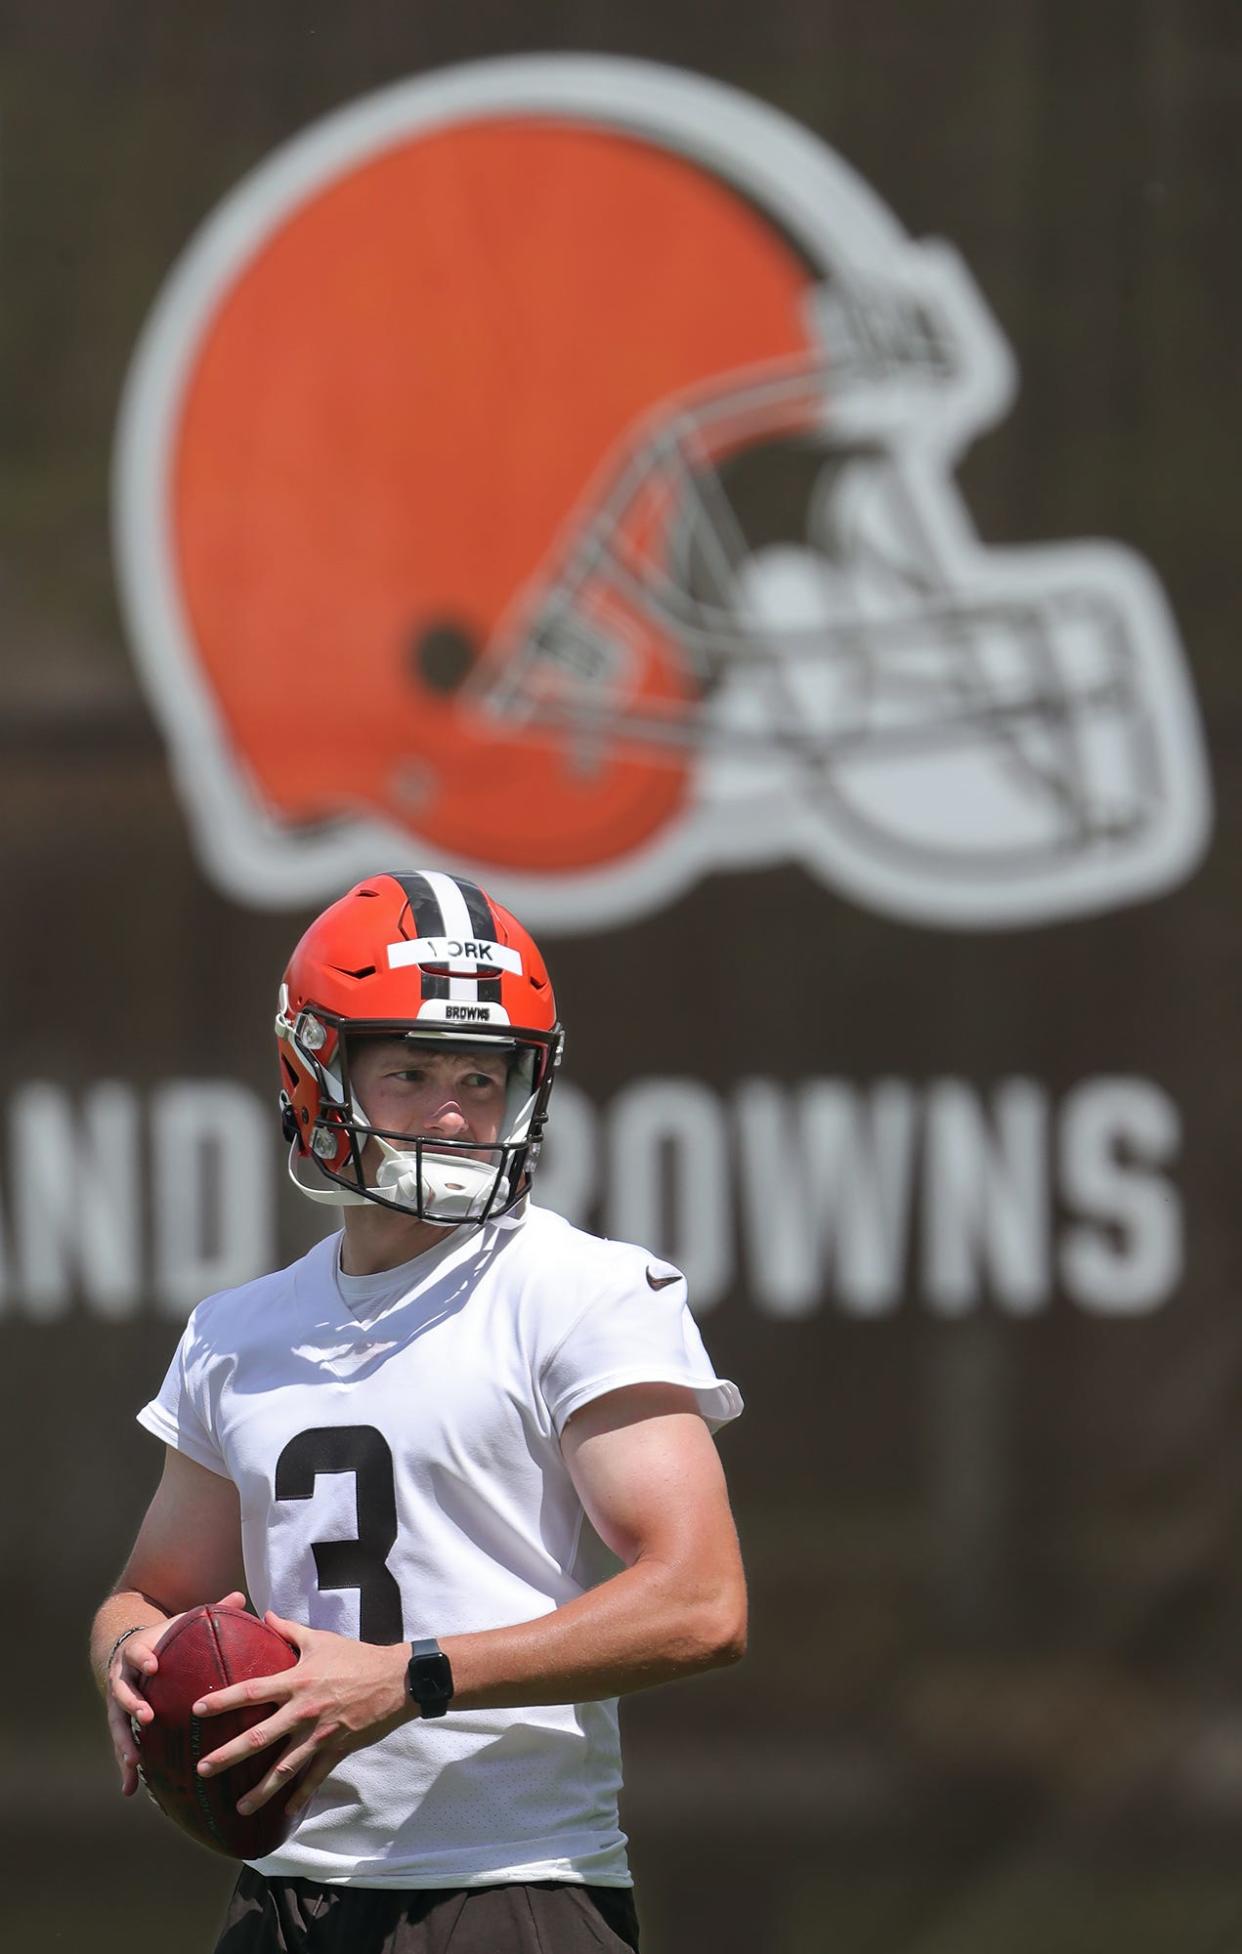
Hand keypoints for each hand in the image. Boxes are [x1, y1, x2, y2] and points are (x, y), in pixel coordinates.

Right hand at [108, 1590, 247, 1797]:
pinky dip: (124, 1768)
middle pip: (121, 1692)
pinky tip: (130, 1790)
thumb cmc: (168, 1640)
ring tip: (135, 1761)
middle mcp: (123, 1679)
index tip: (154, 1667)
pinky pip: (122, 1747)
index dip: (143, 1659)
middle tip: (147, 1716)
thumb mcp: (183, 1624)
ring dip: (125, 1742)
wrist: (134, 1653)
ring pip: (117, 1724)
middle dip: (132, 1705)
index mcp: (139, 1652)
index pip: (137, 1653)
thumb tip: (241, 1596)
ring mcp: (119, 1704)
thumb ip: (211, 1612)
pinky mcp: (122, 1725)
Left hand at [191, 1611, 410, 1818]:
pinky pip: (314, 1778)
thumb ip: (289, 1630)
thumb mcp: (320, 1639)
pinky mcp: (336, 1750)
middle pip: (258, 1737)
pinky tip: (285, 1812)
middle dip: (227, 1756)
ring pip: (283, 1768)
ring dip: (259, 1789)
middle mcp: (302, 1711)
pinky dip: (299, 1796)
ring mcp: (319, 1735)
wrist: (395, 1680)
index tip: (197, 1710)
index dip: (222, 1700)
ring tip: (238, 1807)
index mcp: (296, 1681)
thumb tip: (265, 1615)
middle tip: (202, 1769)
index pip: (251, 1691)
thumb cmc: (356, 1656)